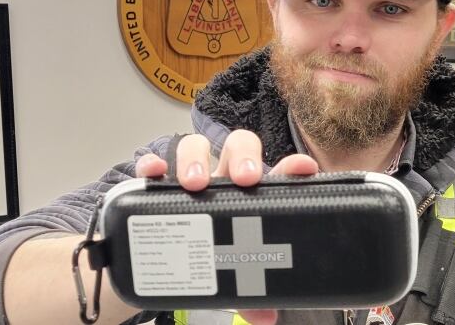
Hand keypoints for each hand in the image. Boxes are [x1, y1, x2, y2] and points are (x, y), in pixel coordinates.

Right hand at [135, 130, 318, 324]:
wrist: (169, 259)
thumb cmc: (213, 258)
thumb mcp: (234, 278)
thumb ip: (251, 294)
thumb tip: (267, 318)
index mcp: (253, 196)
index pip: (278, 173)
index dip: (292, 167)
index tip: (303, 168)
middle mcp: (224, 179)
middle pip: (239, 146)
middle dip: (244, 156)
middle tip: (245, 179)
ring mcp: (192, 177)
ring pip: (197, 146)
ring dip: (197, 159)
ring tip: (195, 183)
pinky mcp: (158, 183)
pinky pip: (153, 164)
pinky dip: (152, 163)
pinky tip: (153, 171)